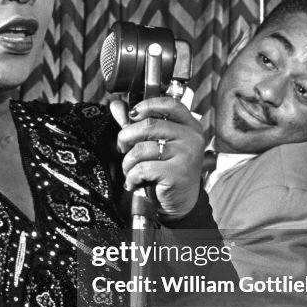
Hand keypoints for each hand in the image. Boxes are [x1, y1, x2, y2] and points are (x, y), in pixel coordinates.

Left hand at [111, 95, 204, 219]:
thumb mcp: (155, 143)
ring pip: (142, 149)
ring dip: (128, 162)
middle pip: (149, 125)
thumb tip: (116, 105)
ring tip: (130, 170)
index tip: (132, 114)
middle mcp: (191, 138)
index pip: (170, 104)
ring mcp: (186, 155)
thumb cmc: (168, 170)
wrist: (181, 202)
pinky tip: (134, 182)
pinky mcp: (177, 173)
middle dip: (126, 136)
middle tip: (123, 148)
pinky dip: (131, 177)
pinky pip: (142, 168)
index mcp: (189, 126)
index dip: (148, 105)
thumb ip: (137, 123)